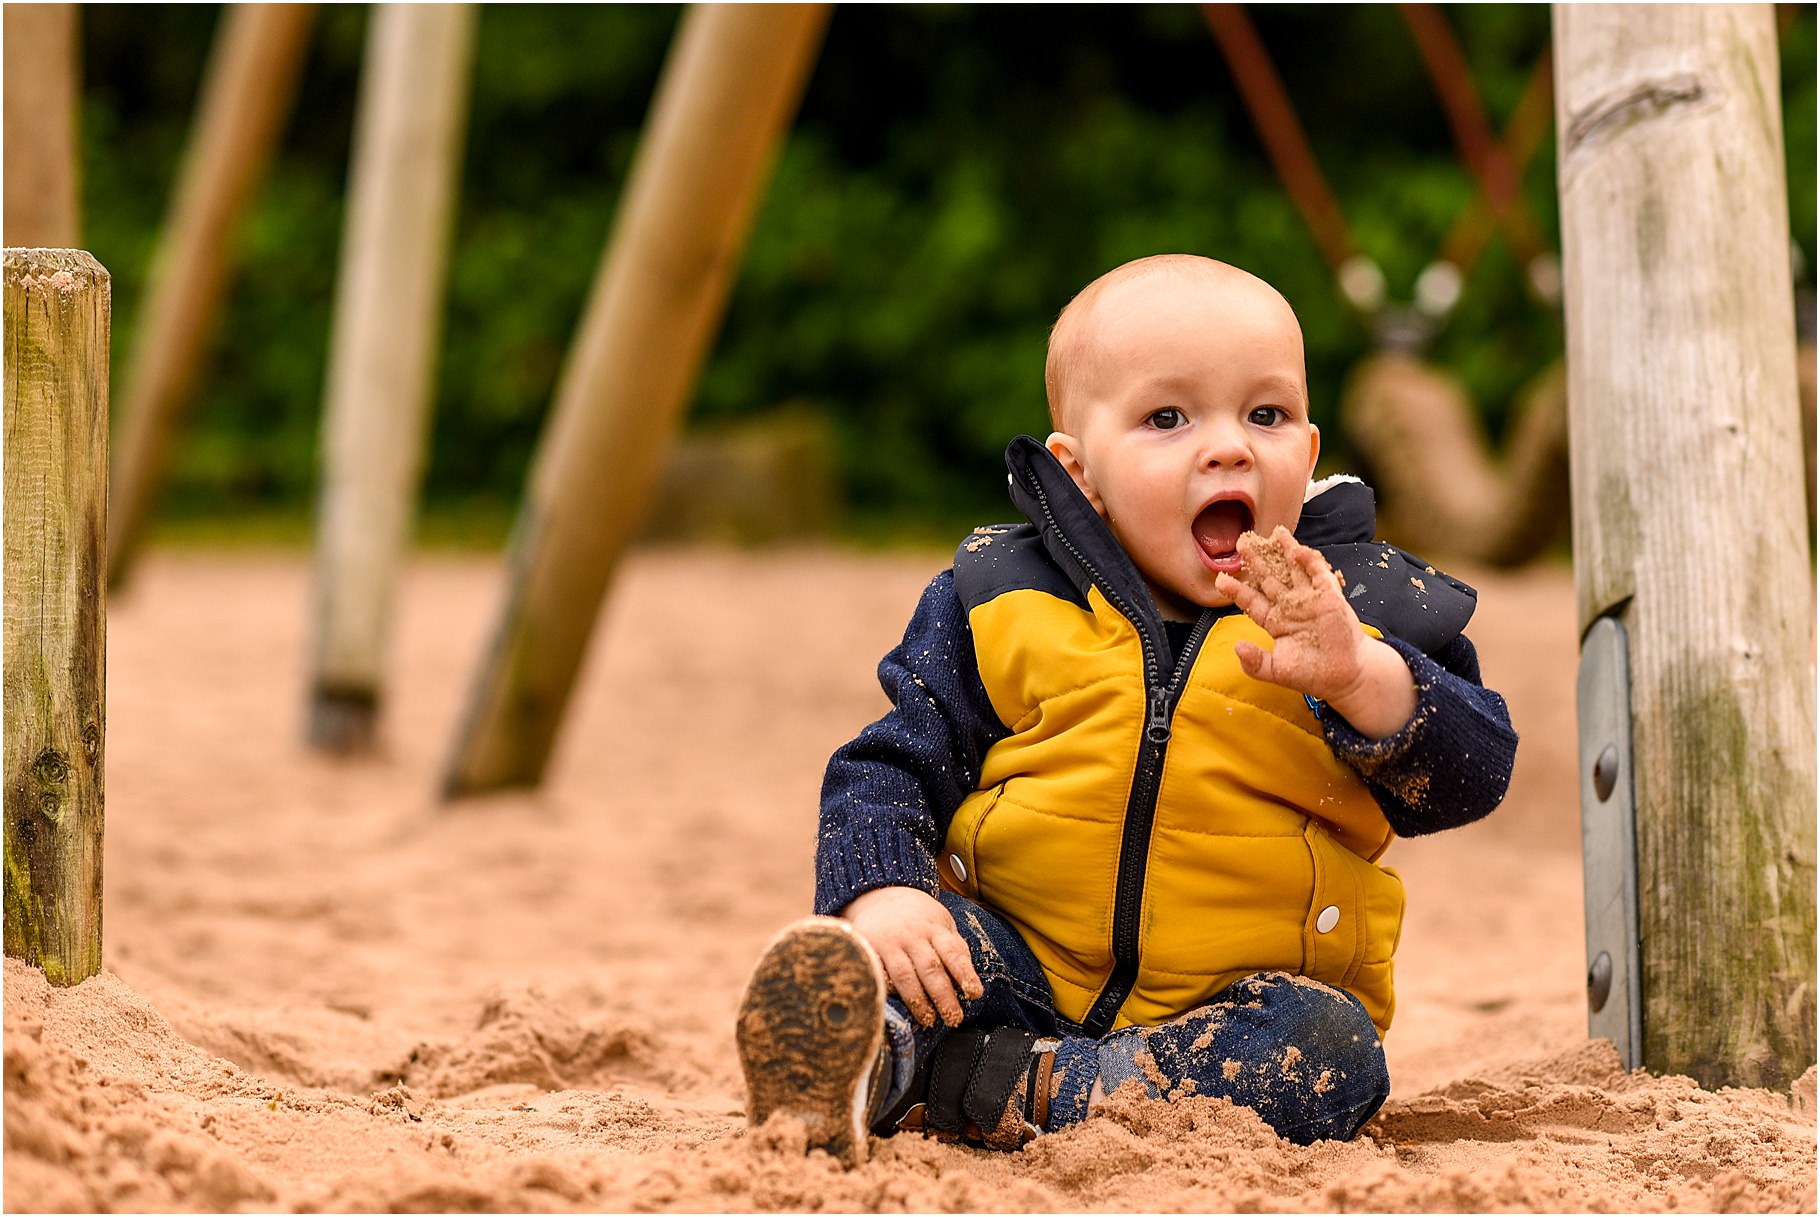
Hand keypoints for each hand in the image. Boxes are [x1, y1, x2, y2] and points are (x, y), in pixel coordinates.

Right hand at [840, 886, 981, 1027]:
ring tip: (928, 1019)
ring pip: (905, 975)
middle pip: (931, 969)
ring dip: (918, 1001)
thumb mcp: (940, 920)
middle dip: (944, 996)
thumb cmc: (916, 914)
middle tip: (954, 1018)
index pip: (953, 952)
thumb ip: (954, 945)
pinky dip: (886, 989)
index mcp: (935, 928)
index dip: (965, 974)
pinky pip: (878, 972)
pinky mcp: (869, 948)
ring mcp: (889, 942)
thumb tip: (969, 974)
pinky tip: (893, 1004)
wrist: (878, 893)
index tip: (974, 994)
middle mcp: (913, 935)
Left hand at [1213, 526, 1416, 738]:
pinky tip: (1298, 550)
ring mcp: (1310, 599)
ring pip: (1294, 570)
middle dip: (1256, 561)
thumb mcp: (1278, 671)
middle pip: (1269, 578)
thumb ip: (1255, 663)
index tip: (1220, 579)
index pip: (1251, 601)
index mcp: (1275, 621)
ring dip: (1285, 551)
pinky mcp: (1330, 597)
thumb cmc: (1311, 673)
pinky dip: (1310, 562)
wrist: (1345, 676)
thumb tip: (1237, 647)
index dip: (1236, 590)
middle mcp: (1290, 606)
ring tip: (1275, 532)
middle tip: (1241, 542)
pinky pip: (1319, 575)